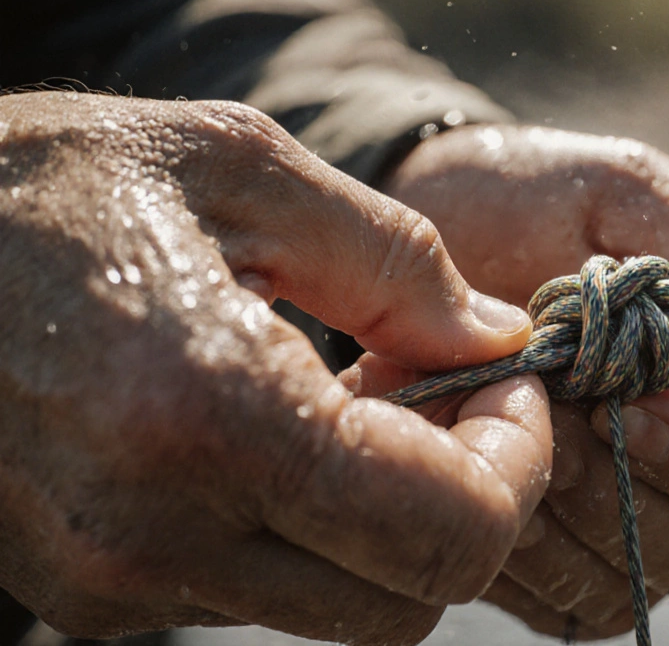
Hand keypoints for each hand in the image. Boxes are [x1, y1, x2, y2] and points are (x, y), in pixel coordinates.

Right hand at [0, 94, 551, 644]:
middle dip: (470, 499)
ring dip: (388, 516)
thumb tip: (497, 337)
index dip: (518, 465)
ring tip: (361, 399)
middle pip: (409, 597)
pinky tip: (283, 434)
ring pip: (340, 604)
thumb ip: (393, 260)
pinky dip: (307, 528)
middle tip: (454, 392)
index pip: (448, 534)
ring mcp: (112, 582)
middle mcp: (155, 533)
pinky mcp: (86, 596)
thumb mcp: (237, 169)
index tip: (511, 384)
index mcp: (207, 415)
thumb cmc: (42, 183)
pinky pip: (256, 589)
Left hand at [357, 124, 668, 636]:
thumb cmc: (527, 208)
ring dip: (618, 502)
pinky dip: (553, 549)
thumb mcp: (626, 195)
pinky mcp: (585, 564)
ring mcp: (663, 510)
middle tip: (607, 405)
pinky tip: (502, 477)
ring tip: (539, 429)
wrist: (411, 254)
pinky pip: (601, 600)